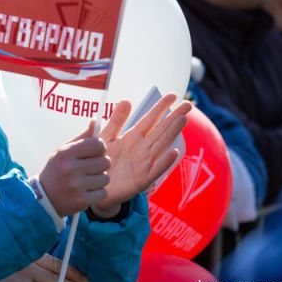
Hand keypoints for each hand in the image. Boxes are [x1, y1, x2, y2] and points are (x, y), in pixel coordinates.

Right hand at [39, 121, 111, 217]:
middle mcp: (70, 168)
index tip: (95, 152)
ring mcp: (76, 186)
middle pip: (105, 161)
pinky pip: (103, 193)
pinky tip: (87, 191)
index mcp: (66, 153)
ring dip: (100, 179)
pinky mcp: (81, 201)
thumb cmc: (57, 170)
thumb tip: (96, 121)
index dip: (100, 148)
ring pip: (105, 178)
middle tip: (92, 168)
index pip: (97, 144)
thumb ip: (82, 138)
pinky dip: (98, 193)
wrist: (44, 198)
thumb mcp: (64, 151)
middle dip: (101, 164)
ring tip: (88, 180)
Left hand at [92, 93, 191, 213]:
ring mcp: (144, 163)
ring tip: (182, 119)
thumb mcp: (105, 138)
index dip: (160, 107)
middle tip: (188, 105)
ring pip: (161, 145)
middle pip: (160, 130)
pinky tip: (174, 152)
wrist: (93, 186)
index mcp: (132, 138)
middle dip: (173, 117)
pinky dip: (165, 161)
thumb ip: (115, 121)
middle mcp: (142, 148)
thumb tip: (125, 100)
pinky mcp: (142, 179)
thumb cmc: (100, 162)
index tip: (172, 95)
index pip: (150, 120)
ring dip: (172, 133)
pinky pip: (156, 169)